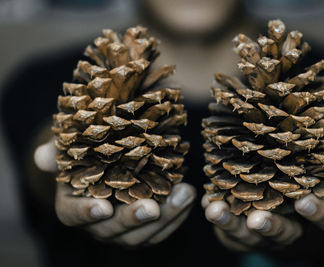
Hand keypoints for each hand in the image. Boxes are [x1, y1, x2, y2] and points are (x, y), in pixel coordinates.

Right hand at [34, 139, 195, 246]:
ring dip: (167, 217)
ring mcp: (123, 229)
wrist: (106, 167)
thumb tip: (41, 155)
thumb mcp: (71, 151)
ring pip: (143, 235)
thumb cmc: (86, 157)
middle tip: (153, 207)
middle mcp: (98, 224)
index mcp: (73, 206)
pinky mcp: (146, 227)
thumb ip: (58, 153)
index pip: (73, 216)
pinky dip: (178, 214)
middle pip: (114, 230)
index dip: (86, 214)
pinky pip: (162, 229)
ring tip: (185, 194)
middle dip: (134, 219)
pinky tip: (189, 195)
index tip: (103, 207)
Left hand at [202, 135, 323, 250]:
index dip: (316, 212)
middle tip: (257, 220)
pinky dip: (218, 216)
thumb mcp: (317, 172)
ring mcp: (263, 234)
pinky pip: (229, 231)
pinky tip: (207, 201)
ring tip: (215, 210)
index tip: (305, 201)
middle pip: (283, 233)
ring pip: (249, 236)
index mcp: (313, 213)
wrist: (285, 212)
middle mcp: (290, 228)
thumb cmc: (301, 184)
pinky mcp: (242, 235)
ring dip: (231, 224)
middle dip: (270, 226)